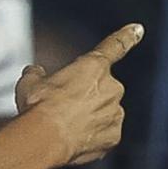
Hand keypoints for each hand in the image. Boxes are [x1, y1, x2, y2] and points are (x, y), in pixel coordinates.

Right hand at [16, 22, 141, 167]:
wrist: (46, 138)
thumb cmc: (39, 106)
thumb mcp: (30, 83)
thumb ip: (36, 74)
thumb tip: (34, 72)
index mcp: (93, 66)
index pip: (114, 46)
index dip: (127, 36)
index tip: (138, 29)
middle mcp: (111, 86)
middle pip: (103, 89)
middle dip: (88, 97)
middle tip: (65, 108)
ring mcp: (115, 112)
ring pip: (105, 112)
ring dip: (91, 117)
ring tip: (67, 126)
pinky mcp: (114, 135)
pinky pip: (106, 133)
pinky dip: (93, 136)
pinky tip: (75, 139)